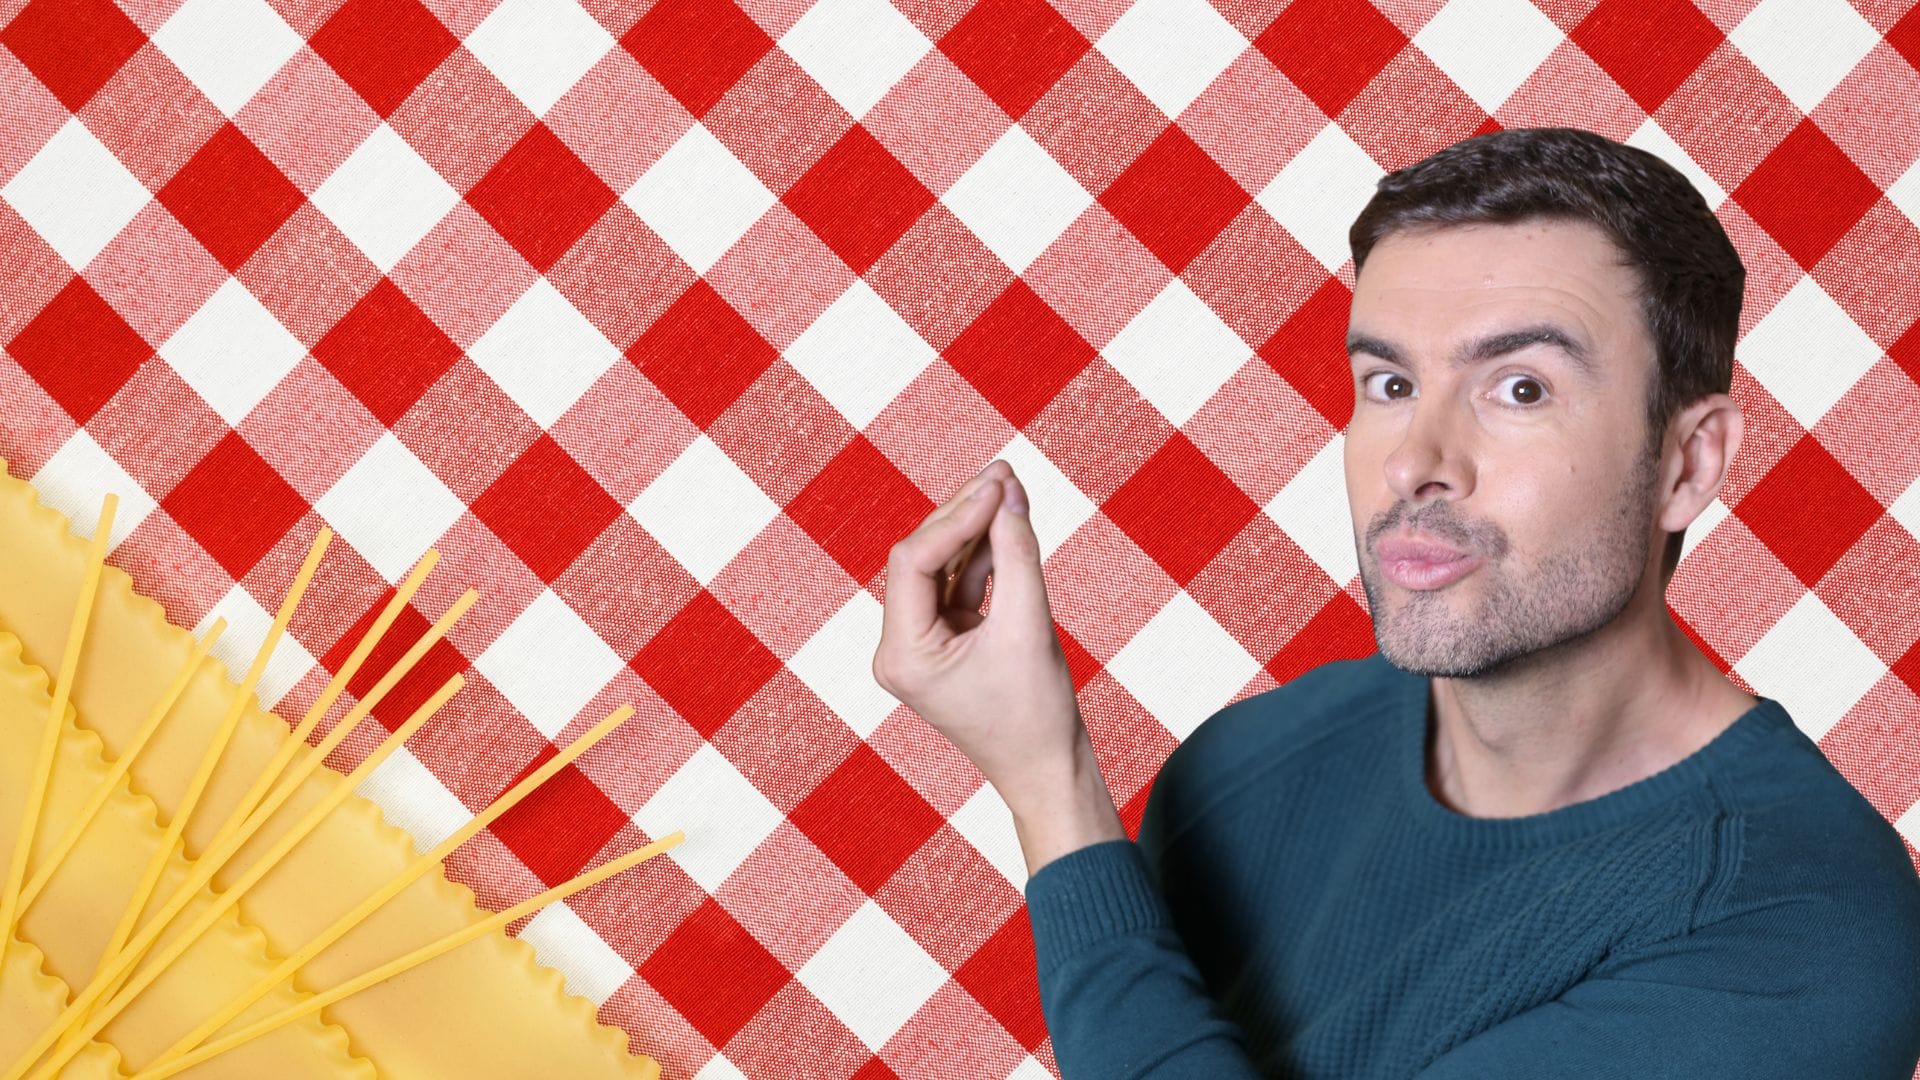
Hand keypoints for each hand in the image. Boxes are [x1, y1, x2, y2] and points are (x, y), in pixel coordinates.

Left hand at [873, 460, 1124, 872]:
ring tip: (1010, 485)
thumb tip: (1008, 494)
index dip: (955, 518)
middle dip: (964, 514)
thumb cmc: (1036, 714)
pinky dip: (986, 557)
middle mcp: (899, 649)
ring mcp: (921, 646)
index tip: (997, 488)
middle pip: (923, 558)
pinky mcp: (946, 643)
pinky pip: (960, 587)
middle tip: (1003, 472)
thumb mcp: (1029, 626)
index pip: (914, 562)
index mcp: (901, 655)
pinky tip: (1010, 522)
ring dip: (977, 529)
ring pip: (943, 568)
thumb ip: (1017, 555)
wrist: (1048, 771)